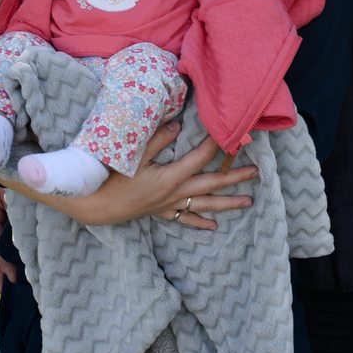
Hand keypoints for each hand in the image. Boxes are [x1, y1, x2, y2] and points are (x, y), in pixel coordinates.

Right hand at [0, 122, 258, 229]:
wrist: (95, 206)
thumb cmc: (112, 178)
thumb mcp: (133, 155)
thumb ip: (158, 138)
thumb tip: (180, 125)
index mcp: (171, 177)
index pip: (201, 158)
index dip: (217, 145)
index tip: (232, 133)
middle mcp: (175, 193)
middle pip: (211, 184)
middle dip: (235, 177)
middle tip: (256, 172)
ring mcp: (169, 205)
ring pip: (205, 204)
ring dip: (227, 202)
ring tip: (248, 202)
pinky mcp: (161, 212)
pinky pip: (186, 218)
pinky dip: (201, 221)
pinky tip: (215, 226)